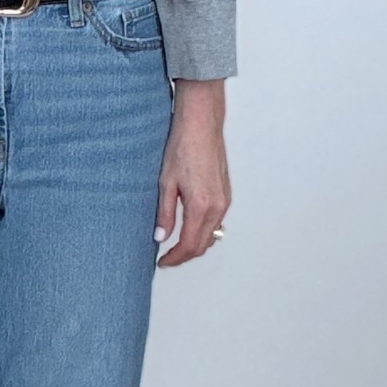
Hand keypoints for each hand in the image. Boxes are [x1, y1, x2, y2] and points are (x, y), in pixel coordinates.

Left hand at [154, 78, 229, 267]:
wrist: (201, 124)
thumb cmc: (182, 147)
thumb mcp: (166, 183)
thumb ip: (165, 213)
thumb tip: (160, 237)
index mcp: (201, 206)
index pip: (190, 245)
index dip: (175, 258)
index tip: (162, 262)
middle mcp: (218, 206)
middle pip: (203, 245)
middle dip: (185, 255)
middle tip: (166, 258)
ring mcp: (225, 200)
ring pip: (212, 235)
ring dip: (196, 244)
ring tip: (175, 245)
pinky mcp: (226, 193)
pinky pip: (217, 222)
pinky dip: (204, 232)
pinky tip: (190, 228)